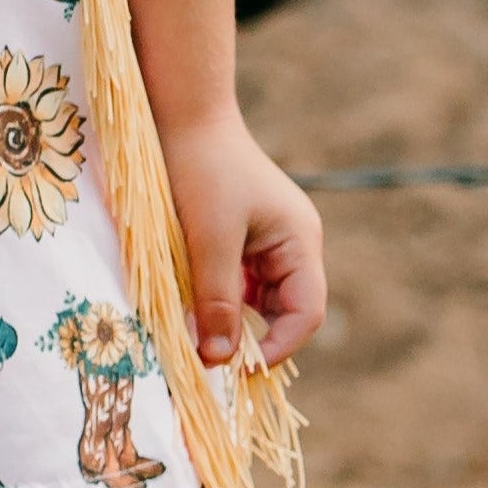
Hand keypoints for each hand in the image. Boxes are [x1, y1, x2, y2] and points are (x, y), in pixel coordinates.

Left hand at [161, 115, 325, 370]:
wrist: (181, 115)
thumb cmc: (200, 169)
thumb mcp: (208, 239)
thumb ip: (215, 300)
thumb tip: (218, 361)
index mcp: (300, 241)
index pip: (306, 312)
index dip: (278, 348)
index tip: (237, 372)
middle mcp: (292, 244)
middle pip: (283, 311)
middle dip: (250, 336)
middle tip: (208, 357)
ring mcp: (266, 241)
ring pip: (254, 301)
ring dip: (227, 317)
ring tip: (194, 326)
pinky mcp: (239, 238)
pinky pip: (235, 283)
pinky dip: (214, 297)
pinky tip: (187, 297)